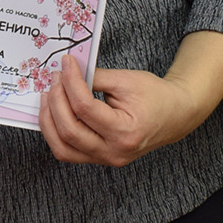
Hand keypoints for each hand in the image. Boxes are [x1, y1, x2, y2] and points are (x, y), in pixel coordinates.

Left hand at [38, 32, 222, 167]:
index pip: (84, 108)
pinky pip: (68, 151)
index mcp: (125, 132)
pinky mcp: (99, 159)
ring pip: (63, 148)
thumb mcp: (126, 80)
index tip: (65, 63)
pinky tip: (54, 113)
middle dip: (56, 100)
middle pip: (69, 130)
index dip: (70, 82)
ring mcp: (106, 159)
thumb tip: (67, 71)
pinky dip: (56, 133)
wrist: (175, 115)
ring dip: (49, 121)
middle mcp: (114, 152)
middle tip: (54, 78)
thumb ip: (95, 77)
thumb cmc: (155, 96)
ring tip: (48, 96)